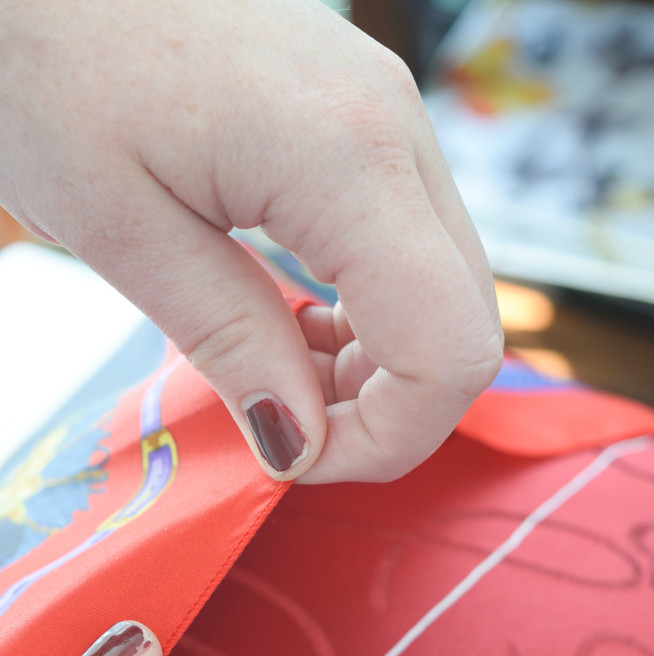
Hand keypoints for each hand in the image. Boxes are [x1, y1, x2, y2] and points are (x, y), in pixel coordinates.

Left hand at [0, 0, 502, 482]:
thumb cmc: (47, 60)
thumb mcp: (122, 228)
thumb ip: (231, 341)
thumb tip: (299, 446)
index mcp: (346, 158)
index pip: (450, 349)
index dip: (389, 437)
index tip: (300, 459)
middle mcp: (396, 129)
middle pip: (467, 326)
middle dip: (390, 410)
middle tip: (288, 428)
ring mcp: (391, 118)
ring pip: (447, 291)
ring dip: (382, 365)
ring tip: (282, 372)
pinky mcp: (369, 122)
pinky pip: (413, 248)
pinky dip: (374, 312)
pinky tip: (301, 319)